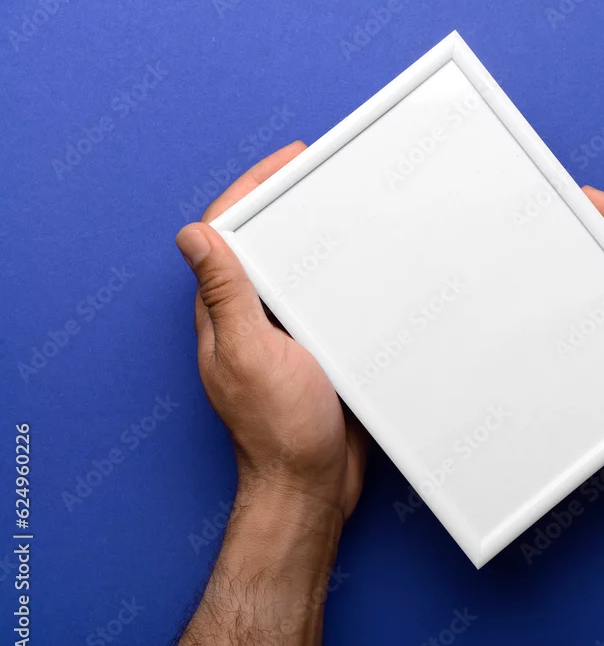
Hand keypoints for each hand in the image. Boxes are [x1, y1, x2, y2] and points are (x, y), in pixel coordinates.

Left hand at [175, 141, 366, 522]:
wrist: (313, 485)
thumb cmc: (280, 429)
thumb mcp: (251, 354)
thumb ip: (224, 296)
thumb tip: (192, 234)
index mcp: (225, 313)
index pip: (227, 234)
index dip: (252, 189)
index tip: (288, 160)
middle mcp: (250, 320)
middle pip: (262, 245)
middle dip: (288, 203)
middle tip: (325, 172)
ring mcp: (284, 336)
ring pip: (297, 271)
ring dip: (317, 236)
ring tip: (348, 205)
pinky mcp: (316, 353)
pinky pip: (325, 302)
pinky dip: (341, 276)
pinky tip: (368, 267)